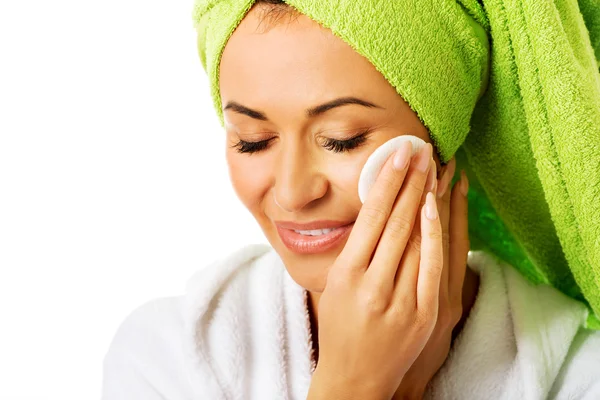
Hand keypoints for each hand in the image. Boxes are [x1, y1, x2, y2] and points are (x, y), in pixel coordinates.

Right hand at [307, 142, 442, 399]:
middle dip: (410, 181)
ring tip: (434, 168)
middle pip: (397, 222)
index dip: (386, 182)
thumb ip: (353, 250)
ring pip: (417, 239)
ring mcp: (400, 300)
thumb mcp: (334, 284)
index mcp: (345, 274)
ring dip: (427, 199)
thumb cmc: (339, 327)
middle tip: (421, 149)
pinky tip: (438, 208)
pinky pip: (433, 268)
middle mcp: (371, 284)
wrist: (354, 377)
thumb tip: (373, 208)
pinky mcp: (423, 315)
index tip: (397, 154)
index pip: (371, 217)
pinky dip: (436, 235)